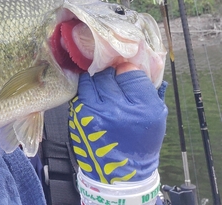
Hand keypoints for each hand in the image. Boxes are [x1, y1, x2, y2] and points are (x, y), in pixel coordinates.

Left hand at [68, 65, 166, 183]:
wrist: (119, 172)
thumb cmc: (140, 140)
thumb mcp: (156, 114)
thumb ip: (145, 87)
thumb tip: (128, 63)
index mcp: (142, 109)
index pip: (130, 72)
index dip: (128, 71)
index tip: (127, 76)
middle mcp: (117, 109)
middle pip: (108, 74)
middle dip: (111, 76)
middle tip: (115, 85)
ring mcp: (94, 112)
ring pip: (91, 80)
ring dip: (97, 82)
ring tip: (103, 91)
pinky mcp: (78, 116)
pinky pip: (81, 91)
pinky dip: (87, 91)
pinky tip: (94, 99)